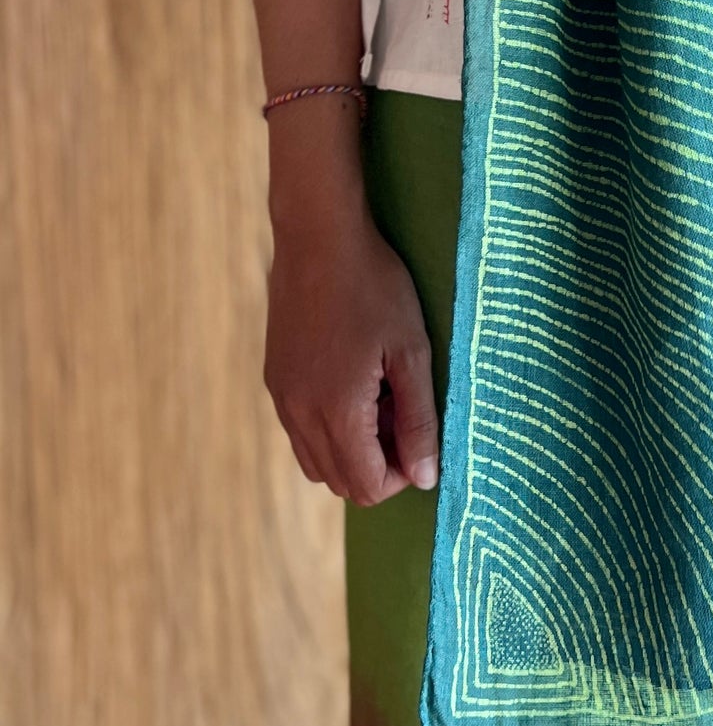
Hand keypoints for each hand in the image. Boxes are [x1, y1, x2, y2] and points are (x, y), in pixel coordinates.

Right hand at [263, 190, 439, 504]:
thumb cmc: (375, 287)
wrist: (318, 238)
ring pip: (316, 462)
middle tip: (403, 409)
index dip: (401, 474)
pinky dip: (329, 428)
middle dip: (378, 462)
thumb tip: (426, 477)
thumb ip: (419, 419)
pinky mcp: (274, 379)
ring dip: (352, 448)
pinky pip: (300, 431)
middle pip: (340, 482)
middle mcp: (299, 415)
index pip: (366, 487)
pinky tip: (353, 379)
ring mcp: (282, 398)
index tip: (420, 432)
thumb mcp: (411, 350)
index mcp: (336, 412)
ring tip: (380, 395)